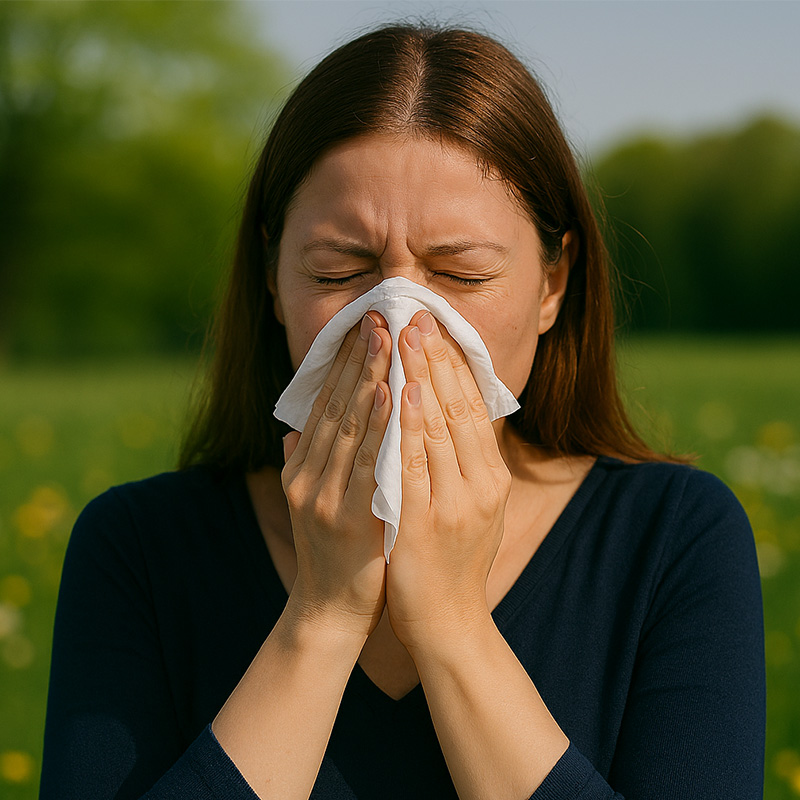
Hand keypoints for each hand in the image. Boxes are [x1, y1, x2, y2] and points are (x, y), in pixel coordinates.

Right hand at [281, 313, 392, 638]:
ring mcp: (324, 495)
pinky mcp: (346, 516)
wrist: (329, 612)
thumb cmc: (332, 554)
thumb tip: (294, 431)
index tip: (364, 326)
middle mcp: (307, 475)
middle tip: (379, 315)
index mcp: (301, 468)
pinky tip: (393, 393)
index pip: (324, 404)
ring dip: (369, 378)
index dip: (344, 363)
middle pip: (335, 405)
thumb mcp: (312, 504)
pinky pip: (367, 461)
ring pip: (349, 425)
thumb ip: (302, 464)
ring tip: (386, 339)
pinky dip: (379, 425)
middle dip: (358, 358)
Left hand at [386, 310, 511, 651]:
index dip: (454, 364)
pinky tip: (402, 392)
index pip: (473, 407)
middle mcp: (482, 484)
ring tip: (407, 336)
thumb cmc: (454, 559)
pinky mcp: (429, 522)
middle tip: (418, 314)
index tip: (435, 326)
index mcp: (492, 476)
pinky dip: (411, 425)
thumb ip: (461, 462)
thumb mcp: (471, 505)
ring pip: (440, 427)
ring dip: (423, 377)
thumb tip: (443, 412)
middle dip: (437, 357)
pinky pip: (417, 464)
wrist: (448, 621)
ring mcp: (457, 503)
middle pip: (459, 407)